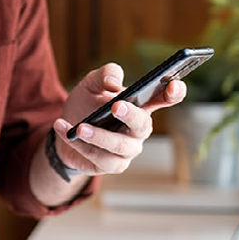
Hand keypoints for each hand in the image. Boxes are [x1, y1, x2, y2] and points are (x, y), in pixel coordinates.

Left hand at [52, 62, 185, 176]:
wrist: (65, 129)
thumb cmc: (86, 104)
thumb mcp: (91, 83)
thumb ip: (105, 74)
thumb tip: (114, 83)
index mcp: (141, 105)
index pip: (165, 98)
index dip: (174, 92)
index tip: (173, 84)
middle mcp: (138, 129)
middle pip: (143, 125)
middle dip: (131, 116)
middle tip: (116, 106)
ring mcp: (127, 149)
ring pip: (119, 147)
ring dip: (99, 137)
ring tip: (80, 127)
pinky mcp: (112, 165)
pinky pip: (98, 158)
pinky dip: (79, 145)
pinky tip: (64, 130)